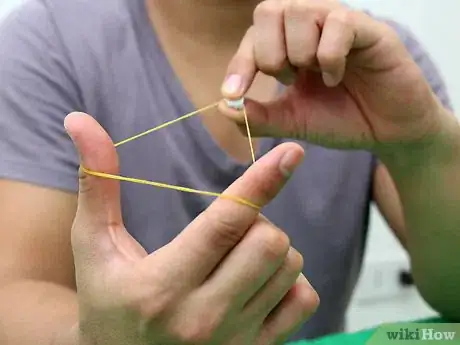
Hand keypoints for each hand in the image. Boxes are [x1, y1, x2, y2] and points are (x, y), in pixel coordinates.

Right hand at [64, 112, 318, 344]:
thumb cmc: (106, 300)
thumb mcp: (94, 245)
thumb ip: (96, 183)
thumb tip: (79, 119)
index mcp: (162, 285)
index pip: (225, 223)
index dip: (261, 182)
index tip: (292, 152)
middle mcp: (204, 317)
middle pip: (269, 241)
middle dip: (256, 221)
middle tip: (229, 228)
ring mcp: (236, 340)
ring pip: (289, 265)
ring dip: (270, 247)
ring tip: (236, 257)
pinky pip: (304, 299)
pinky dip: (289, 281)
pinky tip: (257, 284)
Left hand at [220, 0, 444, 150]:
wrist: (387, 132)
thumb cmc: (341, 120)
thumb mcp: (293, 122)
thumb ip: (260, 116)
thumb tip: (225, 108)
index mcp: (290, 45)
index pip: (253, 35)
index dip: (239, 63)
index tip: (232, 94)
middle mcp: (311, 28)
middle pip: (269, 11)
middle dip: (269, 54)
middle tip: (289, 79)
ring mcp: (339, 24)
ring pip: (299, 11)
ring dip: (299, 53)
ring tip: (317, 77)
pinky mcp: (368, 30)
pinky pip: (338, 23)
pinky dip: (329, 56)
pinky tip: (337, 77)